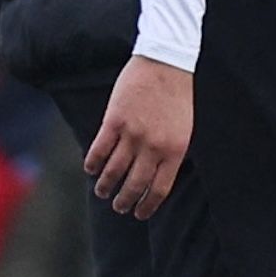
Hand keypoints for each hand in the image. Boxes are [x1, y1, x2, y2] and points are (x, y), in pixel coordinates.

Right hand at [87, 56, 194, 217]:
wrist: (166, 63)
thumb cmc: (178, 96)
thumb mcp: (185, 128)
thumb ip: (172, 153)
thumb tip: (158, 177)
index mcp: (175, 151)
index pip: (158, 189)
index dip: (146, 205)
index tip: (139, 214)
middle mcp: (153, 146)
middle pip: (134, 184)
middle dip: (124, 201)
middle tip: (118, 207)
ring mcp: (133, 134)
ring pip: (113, 171)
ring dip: (105, 186)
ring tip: (102, 192)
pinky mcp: (114, 120)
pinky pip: (100, 150)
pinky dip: (93, 163)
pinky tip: (90, 169)